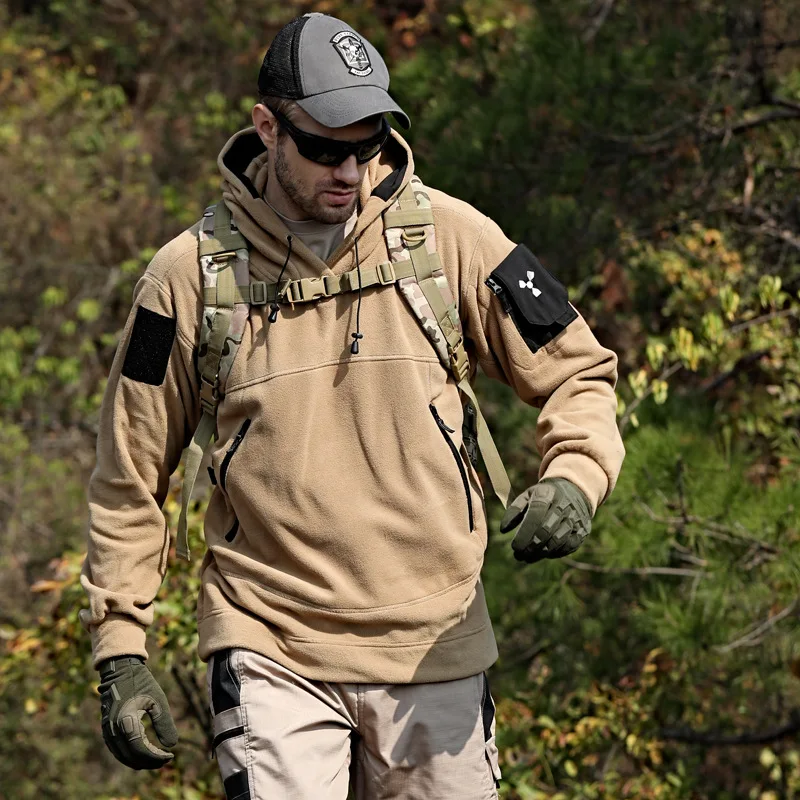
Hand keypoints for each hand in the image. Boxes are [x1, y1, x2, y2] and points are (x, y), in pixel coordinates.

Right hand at [97, 655, 177, 769]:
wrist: (119, 670)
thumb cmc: (141, 683)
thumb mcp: (157, 700)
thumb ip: (164, 723)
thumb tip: (172, 745)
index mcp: (126, 722)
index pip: (141, 751)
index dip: (156, 757)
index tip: (170, 755)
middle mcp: (113, 730)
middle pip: (131, 757)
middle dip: (149, 762)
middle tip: (166, 759)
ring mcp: (107, 731)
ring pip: (122, 756)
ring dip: (139, 760)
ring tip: (157, 758)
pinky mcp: (106, 729)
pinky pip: (117, 749)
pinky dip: (130, 755)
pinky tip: (143, 753)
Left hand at [499, 477, 591, 562]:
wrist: (574, 491)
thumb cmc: (544, 496)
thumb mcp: (528, 496)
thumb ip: (514, 511)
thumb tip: (503, 529)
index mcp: (547, 494)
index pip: (535, 515)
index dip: (524, 533)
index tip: (514, 547)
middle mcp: (563, 506)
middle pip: (546, 531)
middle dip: (531, 547)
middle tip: (519, 555)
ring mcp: (575, 518)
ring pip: (557, 541)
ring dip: (541, 553)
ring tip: (528, 557)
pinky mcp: (583, 530)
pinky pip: (568, 547)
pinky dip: (555, 553)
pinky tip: (544, 554)